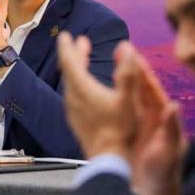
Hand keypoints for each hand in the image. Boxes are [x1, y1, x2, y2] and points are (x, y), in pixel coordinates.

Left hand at [57, 32, 136, 159]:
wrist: (109, 159)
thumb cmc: (120, 131)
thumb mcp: (128, 100)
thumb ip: (128, 74)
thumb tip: (128, 49)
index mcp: (82, 89)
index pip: (70, 61)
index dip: (68, 47)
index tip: (66, 35)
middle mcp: (73, 97)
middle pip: (70, 70)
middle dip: (75, 54)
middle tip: (79, 41)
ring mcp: (73, 110)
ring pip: (72, 83)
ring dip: (77, 68)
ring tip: (85, 59)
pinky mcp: (77, 120)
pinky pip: (75, 95)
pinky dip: (80, 83)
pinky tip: (88, 87)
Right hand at [122, 42, 186, 194]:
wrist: (157, 194)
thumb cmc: (166, 174)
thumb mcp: (170, 152)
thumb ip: (173, 130)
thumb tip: (173, 106)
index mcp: (162, 119)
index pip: (152, 90)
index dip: (143, 71)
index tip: (135, 54)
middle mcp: (152, 118)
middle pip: (139, 88)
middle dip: (131, 68)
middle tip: (121, 50)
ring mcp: (141, 125)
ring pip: (130, 97)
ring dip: (122, 80)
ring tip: (111, 63)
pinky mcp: (131, 133)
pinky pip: (122, 111)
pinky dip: (114, 98)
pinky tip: (104, 91)